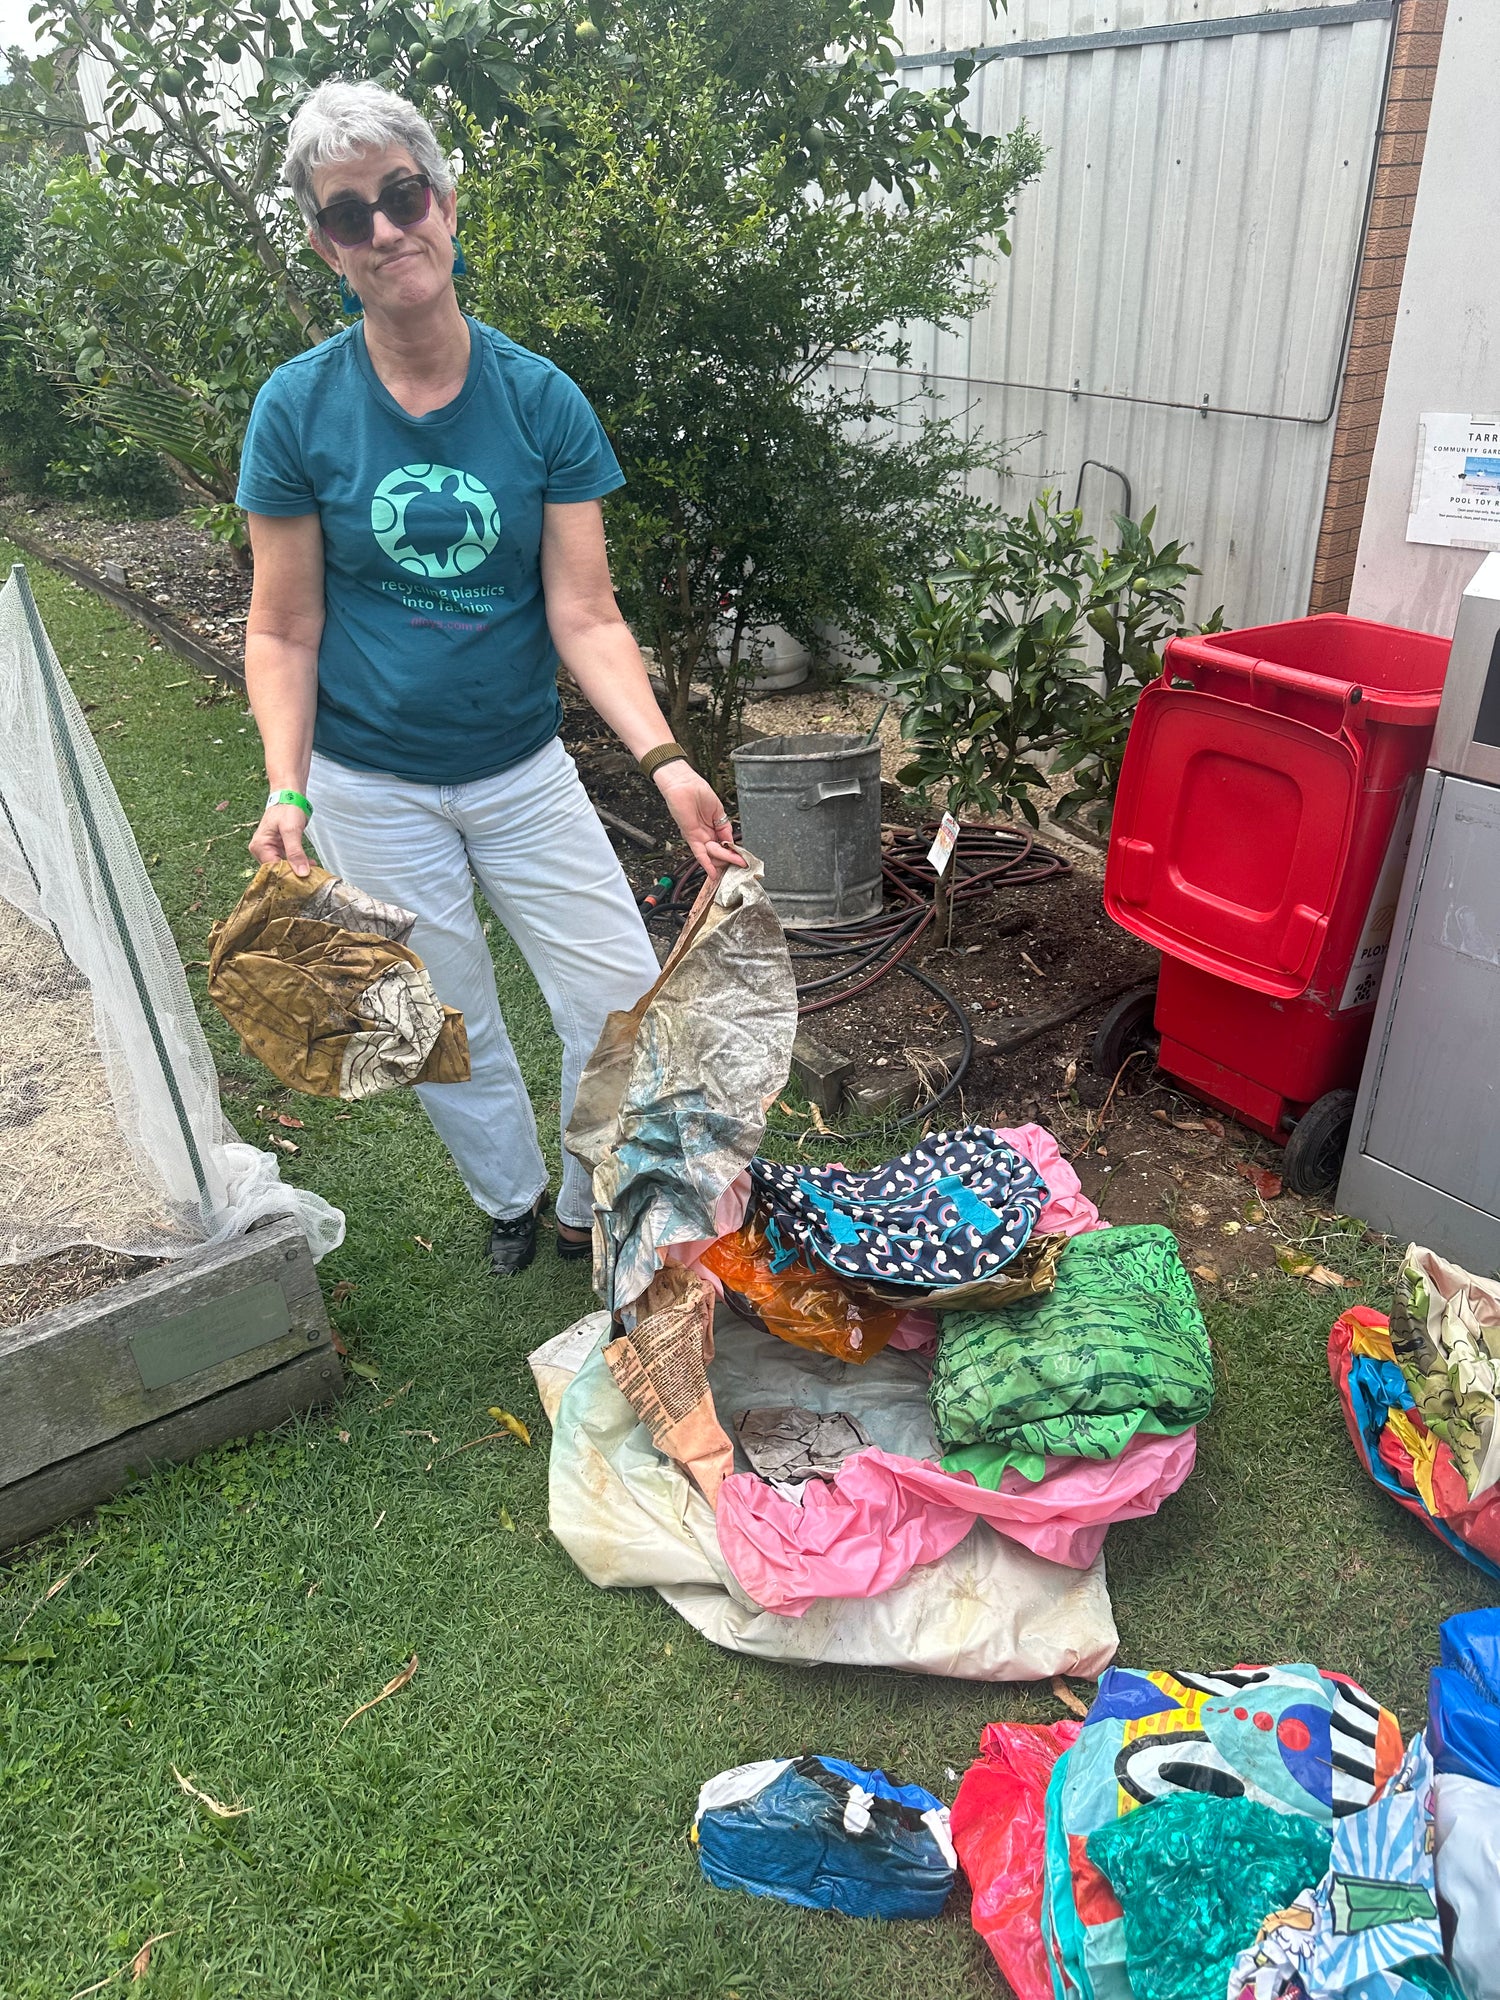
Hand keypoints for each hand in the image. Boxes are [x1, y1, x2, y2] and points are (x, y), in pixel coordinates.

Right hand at [248, 801, 311, 877]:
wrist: (289, 796)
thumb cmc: (287, 808)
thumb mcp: (292, 830)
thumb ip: (295, 852)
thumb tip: (301, 873)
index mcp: (259, 847)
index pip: (272, 870)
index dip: (288, 877)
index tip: (305, 881)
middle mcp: (260, 851)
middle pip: (276, 871)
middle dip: (294, 874)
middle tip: (312, 878)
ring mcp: (268, 850)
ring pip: (283, 867)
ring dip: (297, 870)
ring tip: (314, 871)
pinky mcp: (276, 849)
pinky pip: (286, 861)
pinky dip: (298, 863)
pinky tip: (310, 864)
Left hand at [653, 761, 742, 880]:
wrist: (683, 784)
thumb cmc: (697, 791)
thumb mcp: (718, 811)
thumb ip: (724, 827)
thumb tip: (731, 842)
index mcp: (713, 827)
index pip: (725, 845)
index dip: (734, 852)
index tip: (744, 858)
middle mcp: (705, 834)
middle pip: (720, 853)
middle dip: (732, 859)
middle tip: (742, 863)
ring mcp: (698, 836)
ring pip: (713, 855)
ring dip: (725, 859)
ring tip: (737, 861)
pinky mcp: (690, 836)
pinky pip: (699, 854)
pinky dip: (707, 864)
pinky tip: (714, 873)